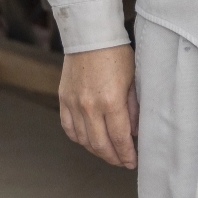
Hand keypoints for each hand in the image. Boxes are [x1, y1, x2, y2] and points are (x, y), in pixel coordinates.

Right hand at [59, 43, 138, 168]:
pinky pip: (69, 128)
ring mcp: (73, 104)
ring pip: (83, 140)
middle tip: (123, 162)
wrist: (90, 36)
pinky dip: (79, 139)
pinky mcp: (63, 100)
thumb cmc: (117, 54)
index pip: (119, 138)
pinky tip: (89, 141)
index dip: (126, 154)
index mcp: (111, 101)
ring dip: (97, 151)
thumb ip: (133, 108)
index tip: (132, 162)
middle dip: (113, 157)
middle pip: (100, 144)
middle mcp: (89, 107)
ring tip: (108, 153)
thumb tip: (134, 132)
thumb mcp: (133, 79)